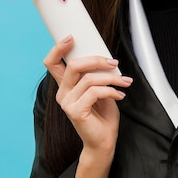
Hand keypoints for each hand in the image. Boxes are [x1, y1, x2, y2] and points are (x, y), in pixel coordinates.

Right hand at [44, 35, 132, 155]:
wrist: (104, 139)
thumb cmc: (102, 114)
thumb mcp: (100, 88)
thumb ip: (96, 74)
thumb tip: (106, 57)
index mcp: (66, 85)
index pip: (51, 63)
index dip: (58, 49)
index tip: (71, 38)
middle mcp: (62, 93)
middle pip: (73, 65)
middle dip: (97, 60)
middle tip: (115, 63)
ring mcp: (67, 103)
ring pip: (89, 78)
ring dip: (112, 78)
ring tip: (125, 82)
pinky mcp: (75, 111)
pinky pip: (95, 92)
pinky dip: (111, 91)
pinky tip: (120, 95)